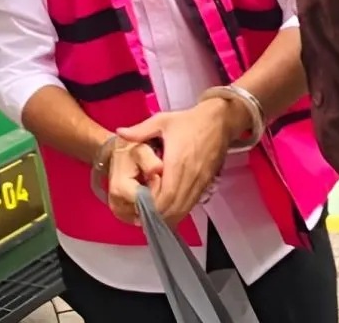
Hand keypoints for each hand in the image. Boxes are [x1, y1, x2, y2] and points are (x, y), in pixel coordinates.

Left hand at [116, 98, 241, 226]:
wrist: (219, 121)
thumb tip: (119, 133)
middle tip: (141, 216)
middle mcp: (190, 176)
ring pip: (184, 209)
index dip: (152, 206)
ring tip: (152, 217)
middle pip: (174, 207)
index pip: (165, 195)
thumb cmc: (189, 121)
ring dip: (169, 216)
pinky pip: (192, 203)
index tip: (138, 207)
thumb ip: (140, 130)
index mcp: (177, 161)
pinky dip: (179, 210)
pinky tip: (168, 210)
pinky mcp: (206, 183)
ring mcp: (200, 181)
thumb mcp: (162, 121)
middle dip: (157, 216)